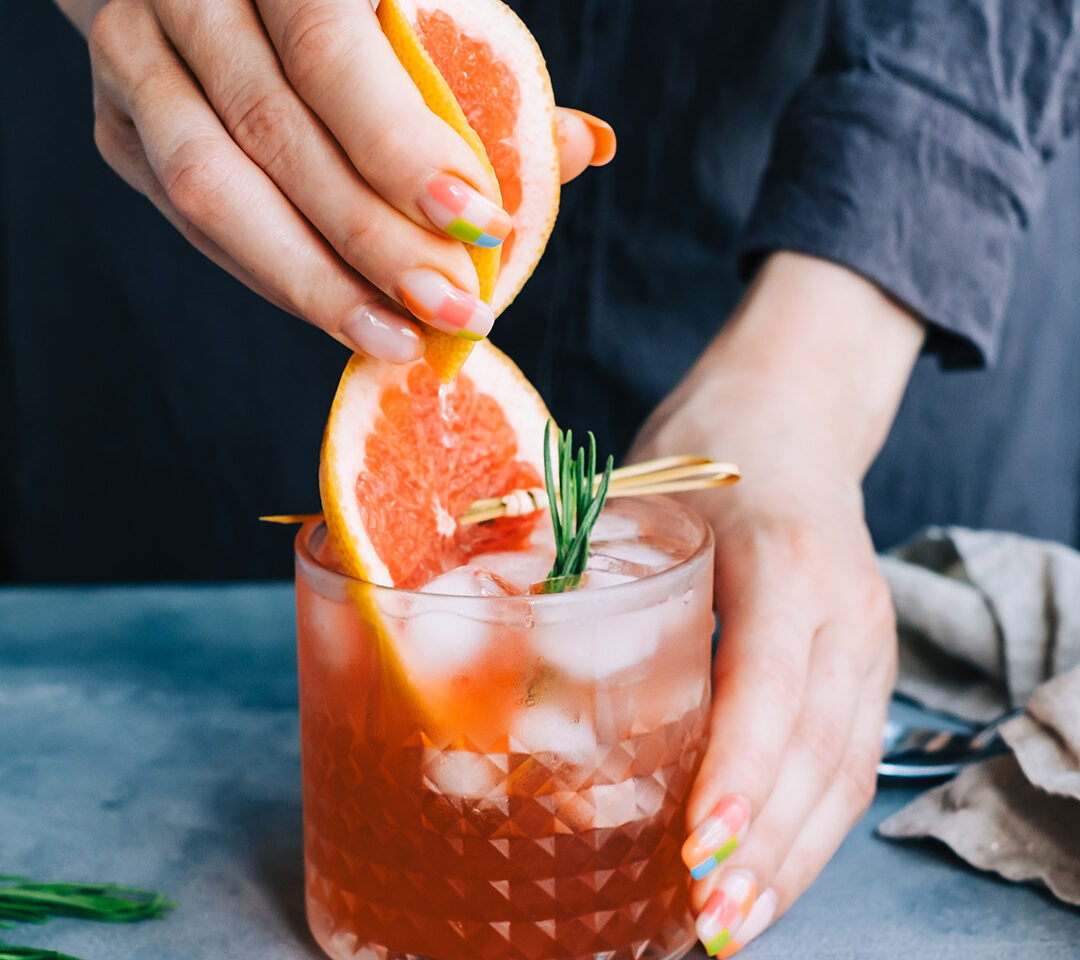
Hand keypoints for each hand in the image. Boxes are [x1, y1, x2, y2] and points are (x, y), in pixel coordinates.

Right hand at [55, 0, 613, 360]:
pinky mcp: (113, 122)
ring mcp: (132, 54)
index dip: (402, 151)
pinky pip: (189, 220)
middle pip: (275, 137)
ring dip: (311, 284)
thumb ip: (489, 73)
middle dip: (372, 243)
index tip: (482, 228)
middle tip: (455, 312)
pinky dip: (270, 276)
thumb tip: (588, 146)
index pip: (327, 55)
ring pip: (211, 190)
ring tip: (395, 340)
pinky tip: (340, 311)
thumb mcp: (417, 0)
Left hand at [628, 253, 923, 958]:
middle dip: (766, 846)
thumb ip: (577, 560)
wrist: (793, 418)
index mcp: (784, 559)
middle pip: (819, 749)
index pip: (771, 680)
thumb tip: (471, 632)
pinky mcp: (864, 669)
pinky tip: (764, 874)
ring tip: (732, 927)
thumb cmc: (706, 452)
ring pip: (845, 772)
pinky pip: (848, 763)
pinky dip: (806, 830)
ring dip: (793, 860)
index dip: (740, 767)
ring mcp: (867, 643)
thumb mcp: (642, 491)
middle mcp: (845, 609)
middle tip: (707, 921)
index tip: (698, 844)